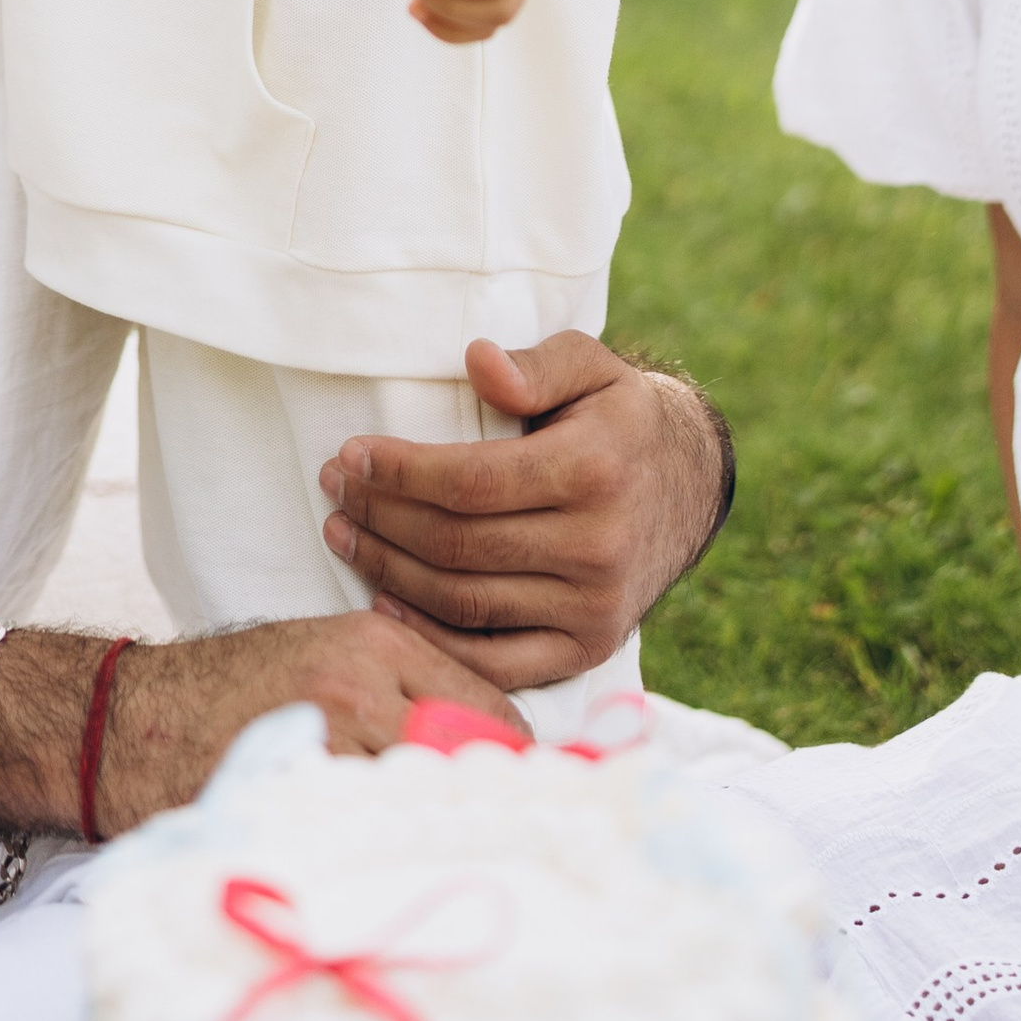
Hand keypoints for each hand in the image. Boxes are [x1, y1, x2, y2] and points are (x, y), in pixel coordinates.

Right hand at [91, 609, 517, 831]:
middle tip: (484, 835)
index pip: (491, 706)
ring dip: (433, 833)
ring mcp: (332, 742)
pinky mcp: (301, 795)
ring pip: (425, 802)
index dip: (511, 757)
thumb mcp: (325, 656)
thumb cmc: (230, 691)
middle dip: (477, 800)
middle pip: (469, 759)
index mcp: (380, 642)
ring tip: (432, 857)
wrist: (132, 721)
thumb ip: (401, 685)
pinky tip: (376, 868)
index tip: (519, 790)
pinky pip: (371, 837)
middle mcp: (367, 684)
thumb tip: (482, 740)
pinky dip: (382, 858)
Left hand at [318, 333, 732, 692]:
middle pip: (458, 544)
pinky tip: (387, 603)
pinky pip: (496, 660)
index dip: (399, 473)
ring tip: (344, 536)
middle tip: (334, 491)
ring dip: (390, 572)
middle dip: (380, 518)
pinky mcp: (587, 648)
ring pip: (465, 601)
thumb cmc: (618, 417)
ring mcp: (594, 607)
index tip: (350, 455)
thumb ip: (536, 364)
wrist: (687, 488)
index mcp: (593, 469)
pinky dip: (433, 639)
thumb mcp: (592, 366)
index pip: (470, 482)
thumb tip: (477, 361)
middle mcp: (597, 546)